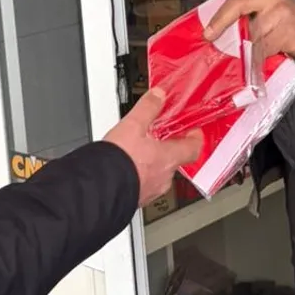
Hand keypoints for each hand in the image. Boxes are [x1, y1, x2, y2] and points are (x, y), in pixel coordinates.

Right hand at [103, 89, 203, 206]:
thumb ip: (148, 108)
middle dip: (168, 149)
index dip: (195, 138)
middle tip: (160, 139)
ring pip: (158, 174)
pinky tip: (126, 169)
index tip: (193, 132)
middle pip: (175, 161)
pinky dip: (139, 176)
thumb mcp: (133, 125)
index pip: (193, 148)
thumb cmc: (119, 161)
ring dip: (152, 164)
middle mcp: (164, 177)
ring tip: (138, 153)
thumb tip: (158, 96)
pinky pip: (144, 185)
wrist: (99, 189)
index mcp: (168, 157)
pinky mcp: (137, 199)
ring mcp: (151, 191)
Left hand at [203, 0, 294, 64]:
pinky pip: (266, 48)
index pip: (235, 0)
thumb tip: (226, 39)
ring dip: (243, 51)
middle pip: (239, 10)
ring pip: (252, 33)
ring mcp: (281, 13)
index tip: (207, 33)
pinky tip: (255, 68)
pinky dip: (257, 60)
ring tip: (238, 62)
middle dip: (224, 29)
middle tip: (213, 44)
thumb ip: (254, 21)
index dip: (219, 17)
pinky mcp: (289, 31)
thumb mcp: (274, 15)